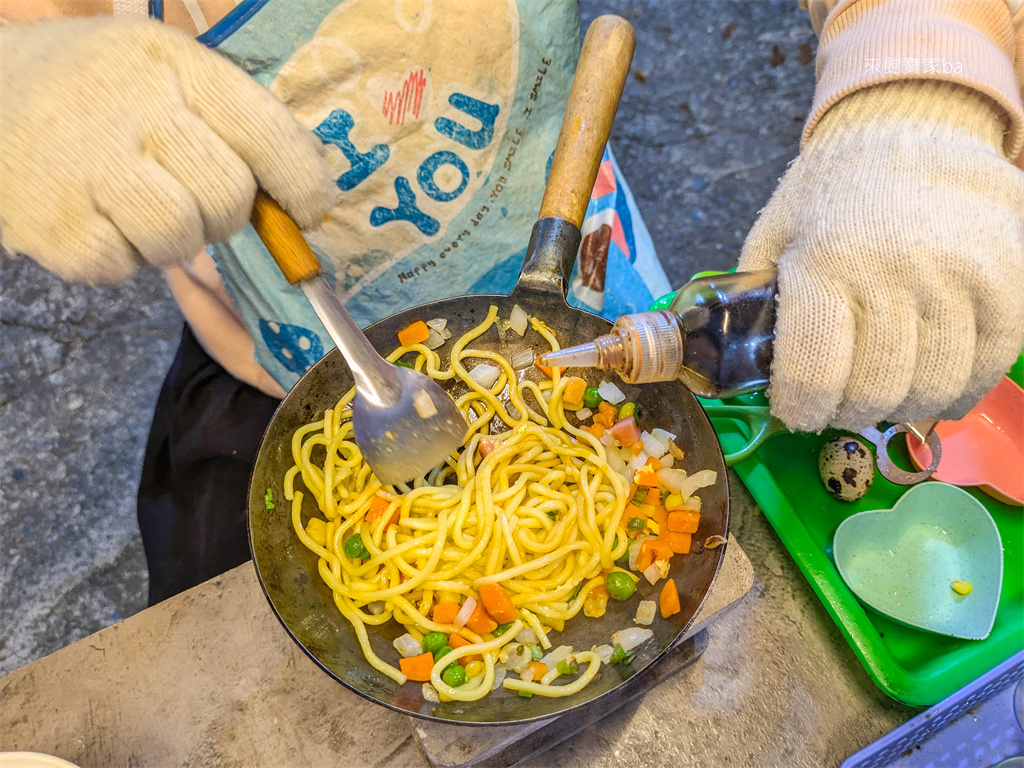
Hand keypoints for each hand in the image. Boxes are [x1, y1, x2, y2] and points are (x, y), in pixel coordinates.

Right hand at [0, 18, 330, 282]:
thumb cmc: (95, 91)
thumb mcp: (165, 72)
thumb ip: (234, 119)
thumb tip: (307, 183)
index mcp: (173, 65)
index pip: (266, 134)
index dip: (300, 185)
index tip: (306, 211)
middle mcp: (132, 108)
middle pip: (227, 198)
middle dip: (225, 215)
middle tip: (197, 202)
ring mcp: (85, 167)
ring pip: (179, 238)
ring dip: (172, 240)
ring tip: (141, 209)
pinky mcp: (50, 223)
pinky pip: (121, 267)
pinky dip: (119, 256)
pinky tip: (96, 218)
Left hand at [739, 80, 1023, 431]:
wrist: (914, 121)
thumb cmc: (833, 186)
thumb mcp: (775, 230)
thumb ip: (759, 297)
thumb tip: (746, 366)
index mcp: (824, 261)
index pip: (813, 372)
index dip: (801, 408)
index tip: (798, 411)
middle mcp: (895, 270)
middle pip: (876, 389)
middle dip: (849, 411)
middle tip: (842, 405)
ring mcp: (961, 275)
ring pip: (935, 386)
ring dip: (904, 406)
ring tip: (886, 395)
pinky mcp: (1013, 277)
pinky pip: (992, 362)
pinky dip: (961, 388)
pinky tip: (936, 384)